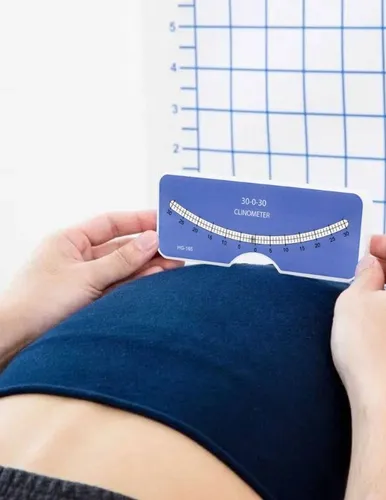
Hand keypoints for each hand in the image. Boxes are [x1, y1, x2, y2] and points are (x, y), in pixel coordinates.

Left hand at [1, 211, 182, 342]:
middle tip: (177, 247)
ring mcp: (86, 279)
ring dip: (148, 265)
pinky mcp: (92, 300)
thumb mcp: (85, 277)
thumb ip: (121, 260)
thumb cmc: (36, 303)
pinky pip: (121, 286)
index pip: (111, 223)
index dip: (138, 220)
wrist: (14, 342)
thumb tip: (151, 240)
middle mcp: (79, 257)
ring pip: (124, 268)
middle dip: (149, 246)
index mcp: (70, 241)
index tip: (164, 221)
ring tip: (175, 264)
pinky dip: (138, 282)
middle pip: (121, 246)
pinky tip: (158, 278)